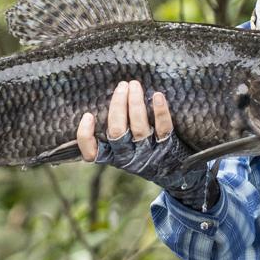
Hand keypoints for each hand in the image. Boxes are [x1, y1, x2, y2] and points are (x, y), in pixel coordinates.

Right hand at [77, 80, 217, 210]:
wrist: (174, 174)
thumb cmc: (143, 154)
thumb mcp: (124, 151)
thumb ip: (113, 133)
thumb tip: (103, 102)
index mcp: (113, 157)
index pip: (91, 153)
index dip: (85, 136)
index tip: (88, 116)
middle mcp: (128, 156)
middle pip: (117, 131)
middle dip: (118, 105)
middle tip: (121, 86)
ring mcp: (148, 152)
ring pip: (138, 127)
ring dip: (135, 103)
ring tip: (134, 85)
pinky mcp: (167, 146)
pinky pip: (163, 128)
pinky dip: (160, 111)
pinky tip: (157, 95)